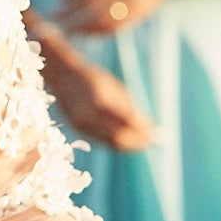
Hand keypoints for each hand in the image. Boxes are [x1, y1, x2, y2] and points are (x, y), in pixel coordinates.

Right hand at [40, 49, 156, 151]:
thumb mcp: (116, 89)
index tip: (158, 136)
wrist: (62, 75)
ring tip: (143, 140)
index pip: (127, 125)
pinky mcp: (78, 130)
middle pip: (119, 139)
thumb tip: (153, 130)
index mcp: (99, 102)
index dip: (144, 134)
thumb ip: (132, 111)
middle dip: (138, 142)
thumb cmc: (94, 78)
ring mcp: (81, 125)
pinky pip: (102, 140)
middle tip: (152, 141)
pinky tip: (127, 137)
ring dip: (129, 145)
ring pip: (111, 143)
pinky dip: (116, 141)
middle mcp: (88, 116)